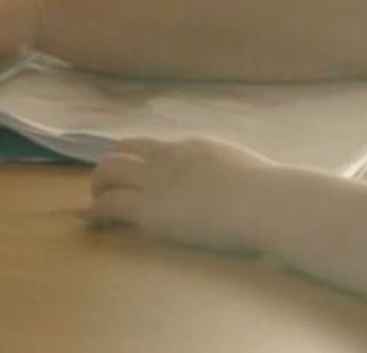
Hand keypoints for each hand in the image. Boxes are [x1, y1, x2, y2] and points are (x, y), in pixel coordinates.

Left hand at [88, 137, 285, 255]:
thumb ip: (234, 175)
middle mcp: (169, 156)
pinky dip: (97, 211)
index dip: (138, 157)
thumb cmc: (272, 194)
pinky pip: (110, 205)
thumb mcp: (248, 171)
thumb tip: (248, 188)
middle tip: (108, 187)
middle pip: (122, 150)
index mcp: (194, 147)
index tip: (135, 172)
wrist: (267, 201)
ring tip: (97, 203)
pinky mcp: (151, 209)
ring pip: (107, 171)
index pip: (153, 145)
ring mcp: (158, 181)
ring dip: (98, 186)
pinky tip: (94, 221)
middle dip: (111, 167)